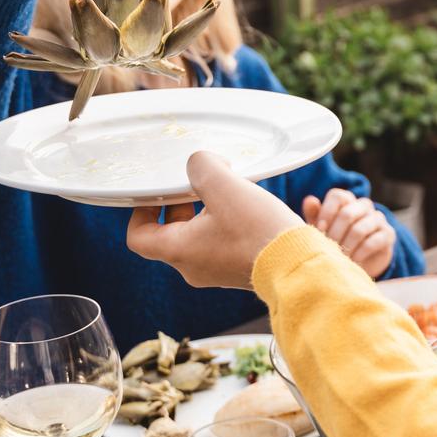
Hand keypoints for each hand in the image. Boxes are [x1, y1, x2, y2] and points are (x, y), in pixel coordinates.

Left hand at [127, 152, 304, 288]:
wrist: (298, 265)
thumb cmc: (258, 231)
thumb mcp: (225, 187)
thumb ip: (202, 167)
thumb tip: (199, 164)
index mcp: (179, 250)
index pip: (138, 236)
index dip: (141, 211)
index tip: (158, 193)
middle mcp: (192, 267)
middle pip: (170, 232)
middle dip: (181, 203)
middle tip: (200, 183)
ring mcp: (216, 271)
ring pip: (197, 236)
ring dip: (207, 212)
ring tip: (230, 191)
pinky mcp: (237, 270)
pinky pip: (220, 243)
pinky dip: (225, 223)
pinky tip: (247, 207)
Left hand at [302, 189, 395, 277]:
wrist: (362, 261)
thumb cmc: (338, 240)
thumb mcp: (323, 229)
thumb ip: (315, 215)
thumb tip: (309, 200)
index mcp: (347, 200)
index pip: (337, 196)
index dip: (326, 213)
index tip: (319, 230)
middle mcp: (364, 206)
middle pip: (347, 213)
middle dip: (335, 234)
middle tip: (328, 249)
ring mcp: (378, 219)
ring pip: (359, 229)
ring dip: (346, 246)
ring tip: (339, 258)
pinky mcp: (388, 234)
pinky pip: (373, 242)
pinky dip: (359, 254)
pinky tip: (353, 261)